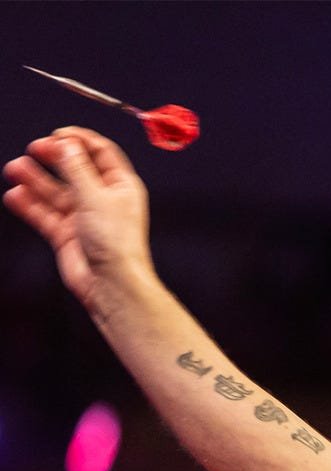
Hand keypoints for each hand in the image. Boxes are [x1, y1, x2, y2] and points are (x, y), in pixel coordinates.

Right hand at [3, 126, 152, 310]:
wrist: (110, 283)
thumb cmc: (116, 244)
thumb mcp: (95, 195)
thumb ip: (76, 167)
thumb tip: (66, 143)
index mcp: (121, 187)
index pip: (101, 153)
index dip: (79, 140)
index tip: (58, 134)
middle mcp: (103, 200)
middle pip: (74, 169)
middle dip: (53, 156)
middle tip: (35, 149)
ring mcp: (83, 217)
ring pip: (54, 191)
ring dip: (34, 179)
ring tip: (15, 169)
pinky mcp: (67, 234)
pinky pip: (44, 213)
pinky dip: (29, 204)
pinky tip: (15, 196)